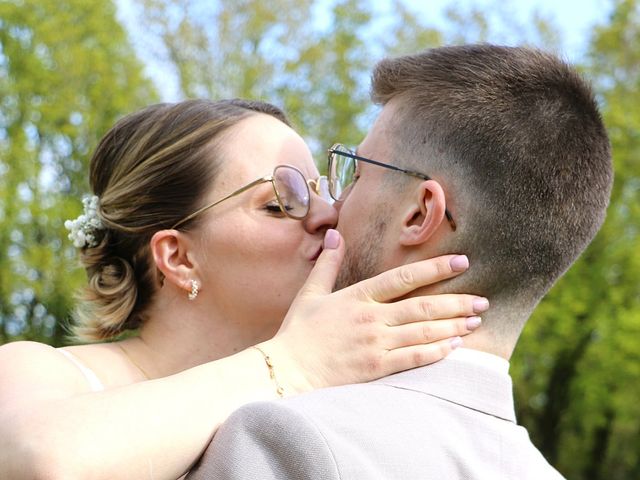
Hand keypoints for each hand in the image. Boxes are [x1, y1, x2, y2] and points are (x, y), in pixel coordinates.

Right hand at [263, 229, 487, 393]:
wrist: (287, 370)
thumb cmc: (298, 332)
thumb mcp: (310, 293)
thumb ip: (328, 263)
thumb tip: (337, 233)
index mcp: (358, 296)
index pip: (404, 277)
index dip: (435, 268)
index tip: (461, 262)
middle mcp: (372, 318)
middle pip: (423, 307)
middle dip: (456, 302)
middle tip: (483, 300)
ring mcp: (376, 344)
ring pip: (424, 332)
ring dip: (454, 325)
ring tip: (475, 320)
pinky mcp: (377, 368)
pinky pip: (414, 358)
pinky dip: (437, 351)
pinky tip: (455, 346)